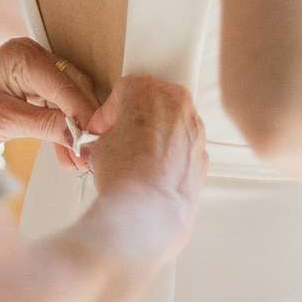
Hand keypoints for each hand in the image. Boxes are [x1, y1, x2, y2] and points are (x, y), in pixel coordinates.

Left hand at [0, 38, 98, 153]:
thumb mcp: (4, 121)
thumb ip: (45, 125)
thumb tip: (79, 136)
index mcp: (22, 56)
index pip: (65, 84)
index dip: (84, 113)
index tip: (96, 139)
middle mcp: (33, 57)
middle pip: (73, 89)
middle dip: (83, 124)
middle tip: (90, 155)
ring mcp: (35, 70)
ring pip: (70, 99)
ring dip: (76, 130)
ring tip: (80, 162)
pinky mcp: (34, 86)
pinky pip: (58, 106)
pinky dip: (63, 129)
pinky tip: (69, 154)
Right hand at [84, 76, 206, 253]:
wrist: (149, 210)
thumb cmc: (125, 173)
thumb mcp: (99, 147)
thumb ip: (106, 137)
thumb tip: (107, 145)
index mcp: (147, 90)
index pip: (122, 94)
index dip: (106, 116)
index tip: (100, 131)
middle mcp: (177, 104)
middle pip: (151, 105)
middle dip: (134, 122)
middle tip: (117, 142)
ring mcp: (195, 130)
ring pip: (170, 127)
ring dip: (154, 139)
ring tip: (134, 163)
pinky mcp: (203, 157)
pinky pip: (182, 150)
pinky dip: (170, 159)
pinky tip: (151, 176)